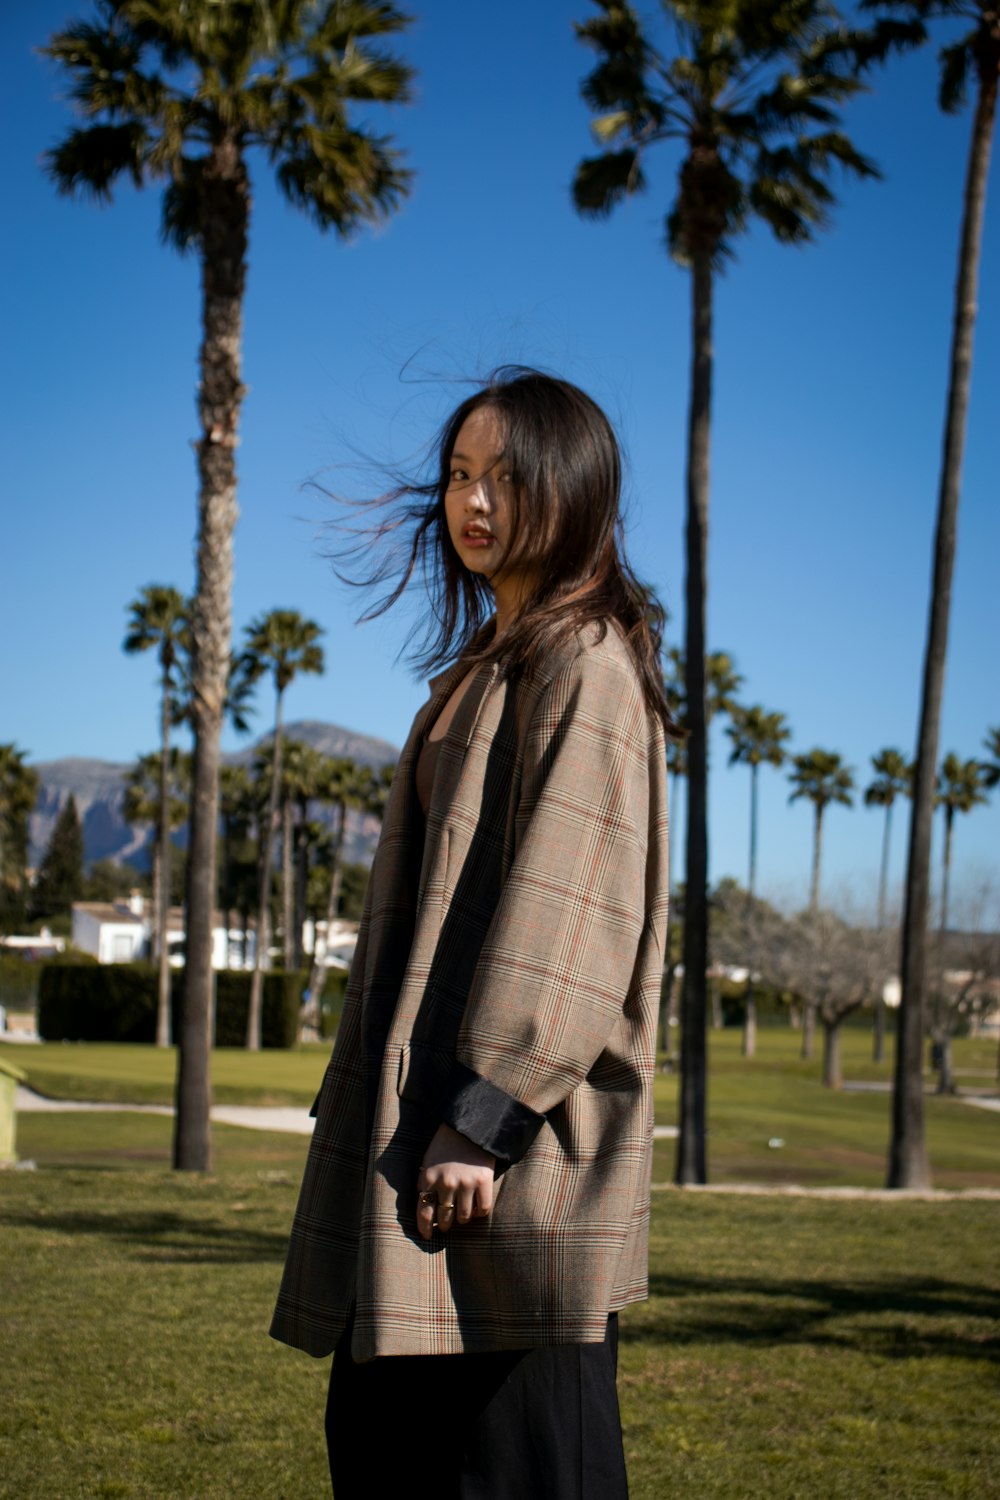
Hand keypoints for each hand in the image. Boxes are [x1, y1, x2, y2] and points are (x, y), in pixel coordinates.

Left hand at [416, 1123, 495, 1241]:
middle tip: (446, 1225)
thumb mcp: (428, 1160)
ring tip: (462, 1215)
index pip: (424, 1212)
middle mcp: (446, 1184)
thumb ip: (424, 1182)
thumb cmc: (446, 1144)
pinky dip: (480, 1213)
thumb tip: (423, 1203)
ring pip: (464, 1217)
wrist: (470, 1126)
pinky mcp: (483, 1182)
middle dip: (444, 1225)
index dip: (425, 1228)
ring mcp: (466, 1184)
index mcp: (429, 1178)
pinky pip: (483, 1209)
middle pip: (444, 1218)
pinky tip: (477, 1209)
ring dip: (462, 1219)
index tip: (427, 1236)